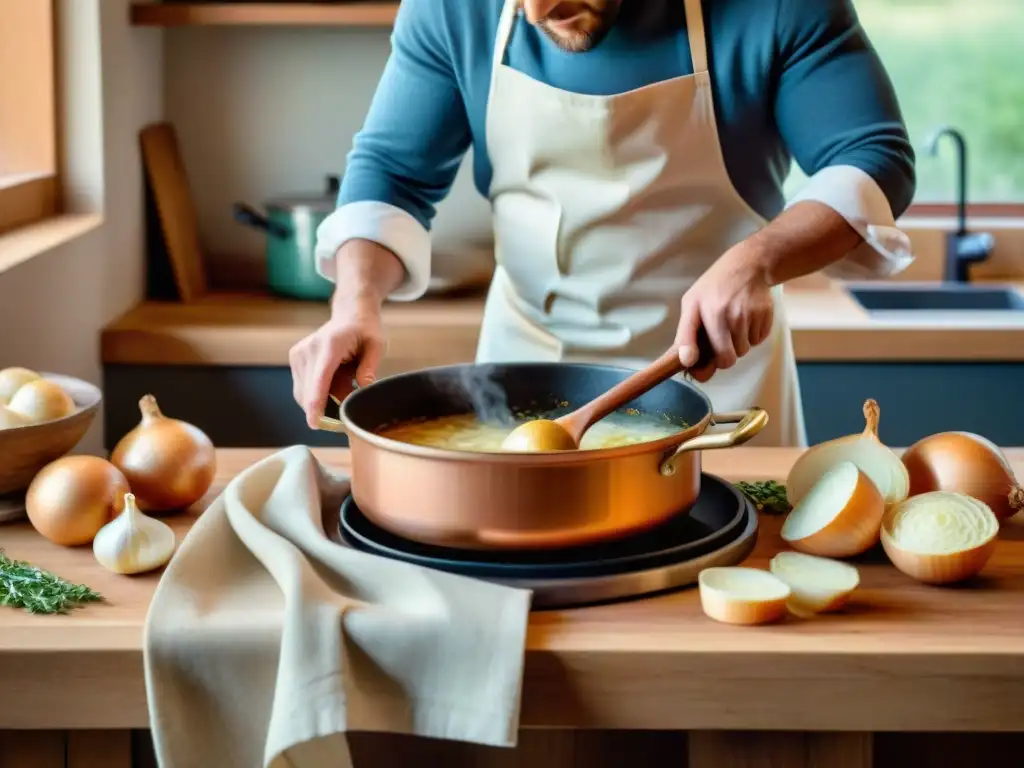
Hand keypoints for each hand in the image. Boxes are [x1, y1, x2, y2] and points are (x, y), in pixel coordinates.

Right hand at [289, 296, 384, 428]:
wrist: (350, 314)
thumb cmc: (366, 330)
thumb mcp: (376, 345)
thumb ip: (369, 367)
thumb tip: (363, 388)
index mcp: (330, 345)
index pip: (320, 378)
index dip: (316, 403)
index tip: (314, 423)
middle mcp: (309, 349)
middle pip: (309, 390)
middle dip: (324, 409)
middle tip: (345, 413)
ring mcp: (299, 354)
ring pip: (304, 392)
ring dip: (322, 400)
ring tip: (345, 385)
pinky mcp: (296, 359)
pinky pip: (303, 388)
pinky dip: (317, 393)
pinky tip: (334, 383)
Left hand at [674, 244, 773, 382]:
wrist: (748, 265)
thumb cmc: (714, 288)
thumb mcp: (692, 303)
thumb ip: (686, 334)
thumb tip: (687, 361)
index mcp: (705, 311)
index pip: (698, 345)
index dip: (697, 364)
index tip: (697, 368)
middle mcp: (727, 313)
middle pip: (728, 359)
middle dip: (724, 356)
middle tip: (721, 341)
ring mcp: (748, 314)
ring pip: (743, 350)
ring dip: (738, 344)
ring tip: (734, 323)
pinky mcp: (765, 314)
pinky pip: (758, 341)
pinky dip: (752, 335)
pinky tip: (747, 318)